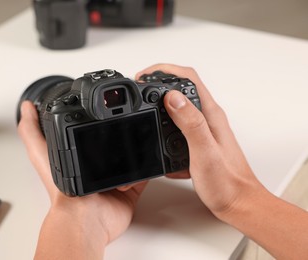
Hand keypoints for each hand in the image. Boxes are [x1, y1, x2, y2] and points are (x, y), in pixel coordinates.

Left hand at [18, 101, 146, 258]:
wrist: (85, 217)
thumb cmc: (62, 191)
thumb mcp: (40, 153)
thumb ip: (31, 130)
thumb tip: (25, 108)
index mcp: (78, 159)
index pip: (88, 135)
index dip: (95, 124)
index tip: (102, 113)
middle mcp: (96, 169)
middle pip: (111, 146)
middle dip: (119, 134)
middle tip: (125, 122)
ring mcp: (114, 179)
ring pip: (129, 158)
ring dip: (134, 148)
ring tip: (136, 136)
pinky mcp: (130, 189)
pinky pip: (143, 174)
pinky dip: (146, 166)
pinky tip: (145, 157)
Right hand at [136, 64, 262, 217]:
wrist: (237, 203)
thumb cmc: (226, 182)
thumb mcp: (204, 152)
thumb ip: (190, 123)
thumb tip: (172, 97)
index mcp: (210, 115)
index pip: (189, 78)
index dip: (164, 70)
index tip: (144, 76)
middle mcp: (207, 118)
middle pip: (182, 88)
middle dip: (158, 83)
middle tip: (140, 86)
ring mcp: (203, 129)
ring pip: (178, 107)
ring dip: (159, 103)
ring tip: (143, 106)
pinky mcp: (198, 142)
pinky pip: (178, 126)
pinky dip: (163, 125)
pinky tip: (155, 133)